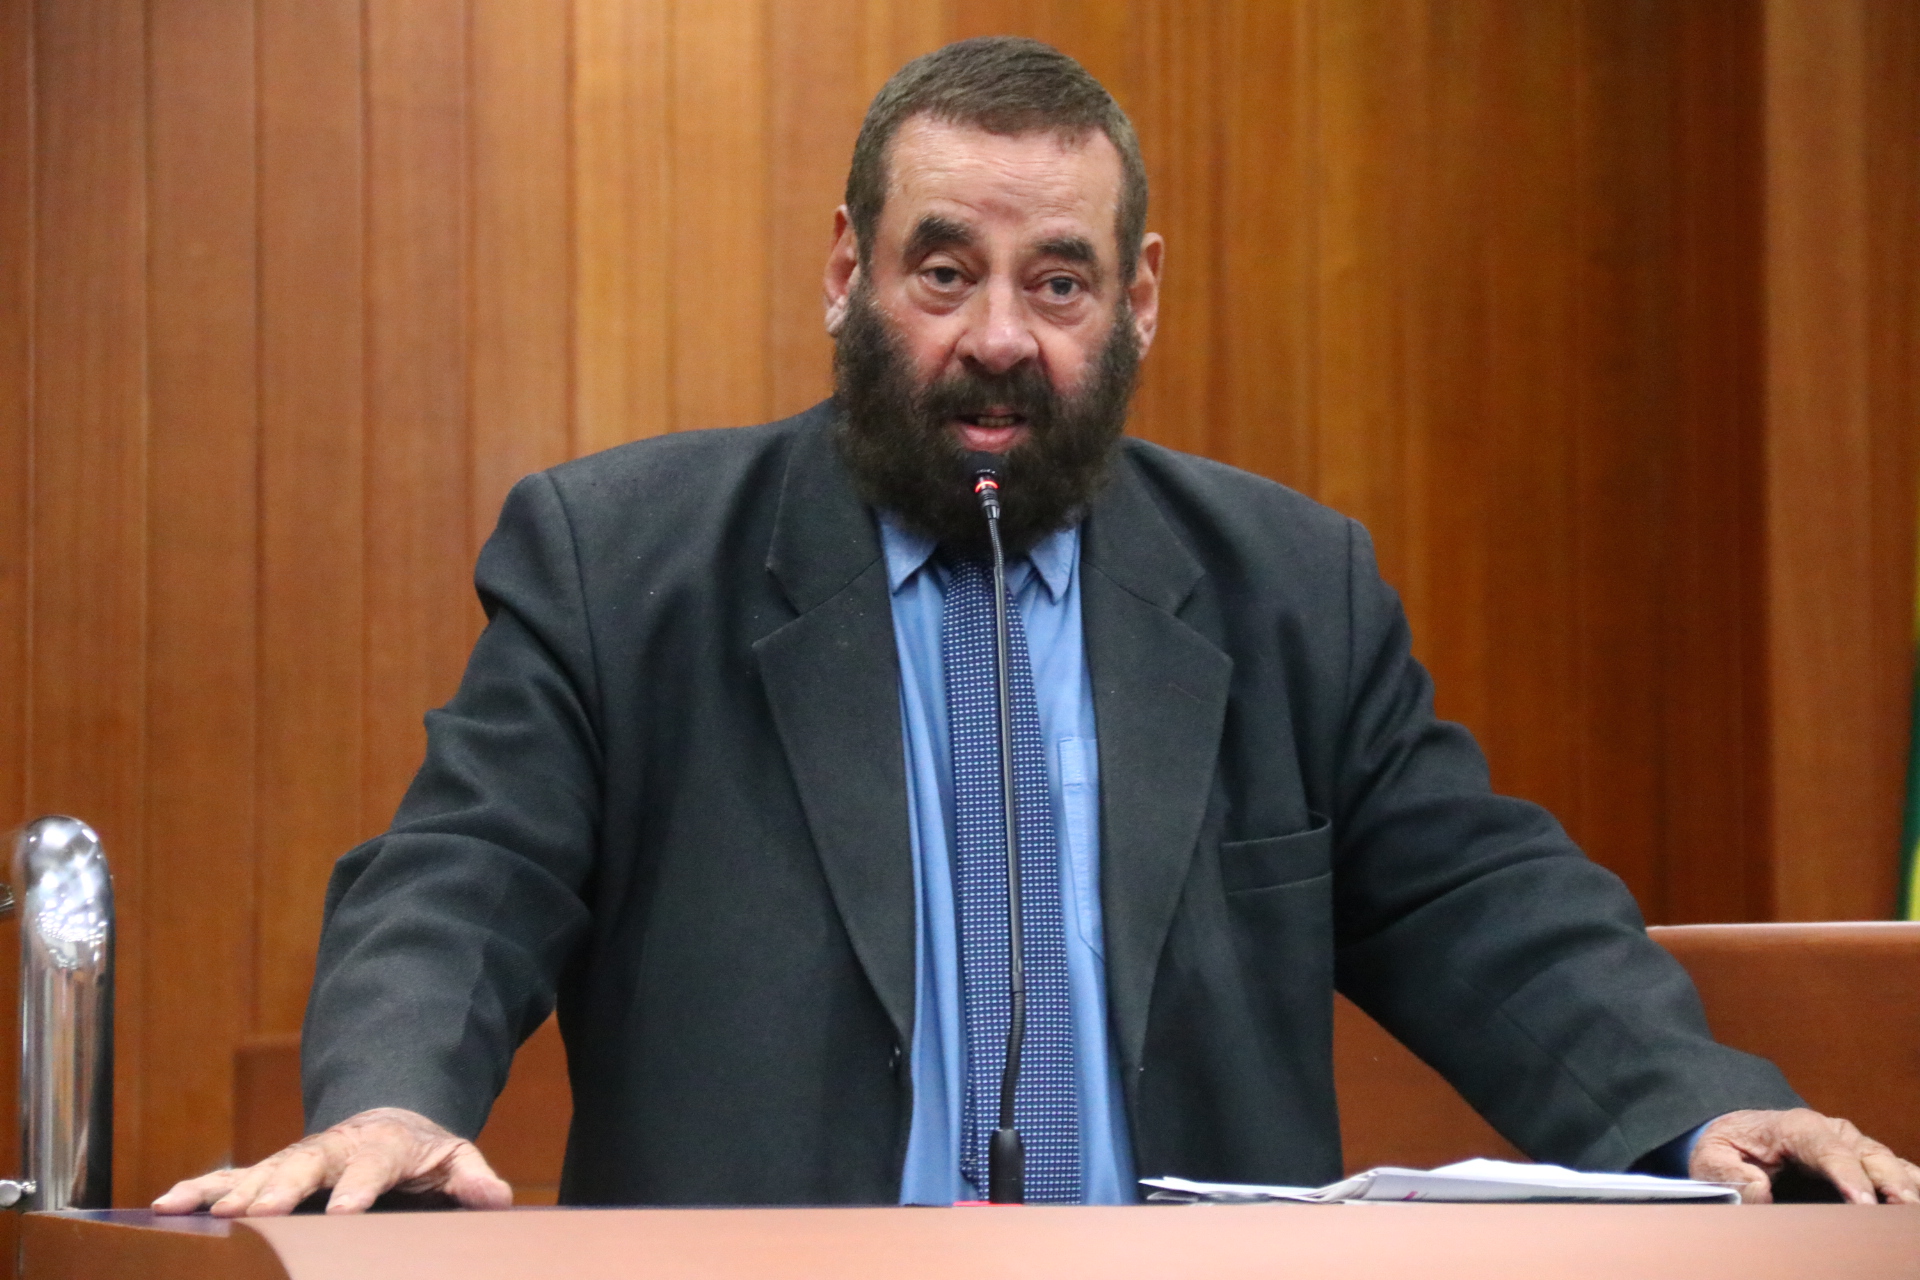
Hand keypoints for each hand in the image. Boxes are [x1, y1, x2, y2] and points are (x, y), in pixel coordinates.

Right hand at [152, 1106, 512, 1215]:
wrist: (389, 1121)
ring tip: (203, 1213)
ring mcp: (297, 1158)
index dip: (358, 1189)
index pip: (371, 1167)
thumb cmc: (421, 1150)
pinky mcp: (270, 1169)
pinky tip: (166, 1204)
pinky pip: (229, 1176)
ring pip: (261, 1171)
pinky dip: (199, 1188)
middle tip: (256, 1213)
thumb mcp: (456, 1157)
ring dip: (231, 1191)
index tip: (343, 1212)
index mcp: (381, 1147)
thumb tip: (498, 1198)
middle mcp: (332, 1149)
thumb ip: (474, 1177)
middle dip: (280, 1188)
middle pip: (306, 1166)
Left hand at [1689, 1108, 1919, 1203]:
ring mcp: (1852, 1145)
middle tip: (1903, 1209)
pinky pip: (1895, 1170)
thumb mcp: (1712, 1160)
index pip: (1827, 1149)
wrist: (1739, 1135)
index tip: (1861, 1202)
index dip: (1847, 1175)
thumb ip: (1729, 1175)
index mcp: (1794, 1126)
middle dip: (1888, 1182)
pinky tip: (1914, 1206)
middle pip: (1867, 1154)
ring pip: (1887, 1162)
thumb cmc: (1728, 1148)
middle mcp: (1831, 1131)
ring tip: (1912, 1210)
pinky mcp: (1863, 1161)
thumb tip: (1758, 1191)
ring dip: (1905, 1185)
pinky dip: (1909, 1183)